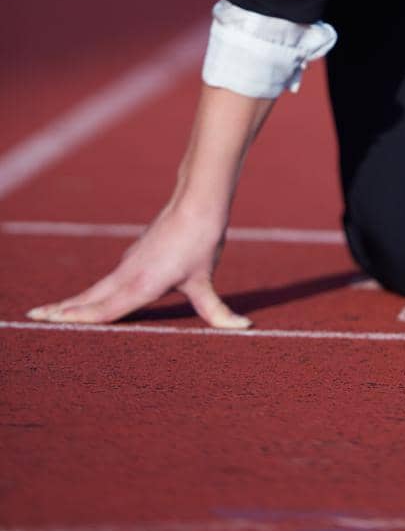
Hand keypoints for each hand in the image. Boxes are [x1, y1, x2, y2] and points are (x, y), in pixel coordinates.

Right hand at [25, 197, 250, 329]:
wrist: (199, 201)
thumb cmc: (201, 241)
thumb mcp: (206, 281)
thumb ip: (218, 312)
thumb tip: (244, 329)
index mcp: (140, 284)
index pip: (102, 310)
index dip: (77, 319)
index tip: (52, 323)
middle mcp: (128, 274)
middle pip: (88, 298)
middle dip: (62, 310)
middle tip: (35, 317)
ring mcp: (129, 262)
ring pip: (96, 287)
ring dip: (74, 301)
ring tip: (52, 312)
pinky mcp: (136, 255)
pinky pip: (108, 279)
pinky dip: (92, 291)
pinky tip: (89, 297)